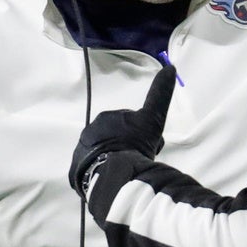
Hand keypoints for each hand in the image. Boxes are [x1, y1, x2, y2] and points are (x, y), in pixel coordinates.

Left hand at [69, 65, 176, 196]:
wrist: (115, 173)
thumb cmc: (135, 145)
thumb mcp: (153, 119)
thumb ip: (160, 94)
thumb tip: (170, 67)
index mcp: (106, 118)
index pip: (127, 124)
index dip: (139, 134)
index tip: (145, 144)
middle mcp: (90, 131)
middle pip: (115, 138)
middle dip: (128, 147)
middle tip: (140, 159)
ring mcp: (81, 151)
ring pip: (104, 154)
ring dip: (115, 160)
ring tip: (127, 172)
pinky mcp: (76, 171)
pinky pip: (92, 170)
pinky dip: (102, 173)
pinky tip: (113, 179)